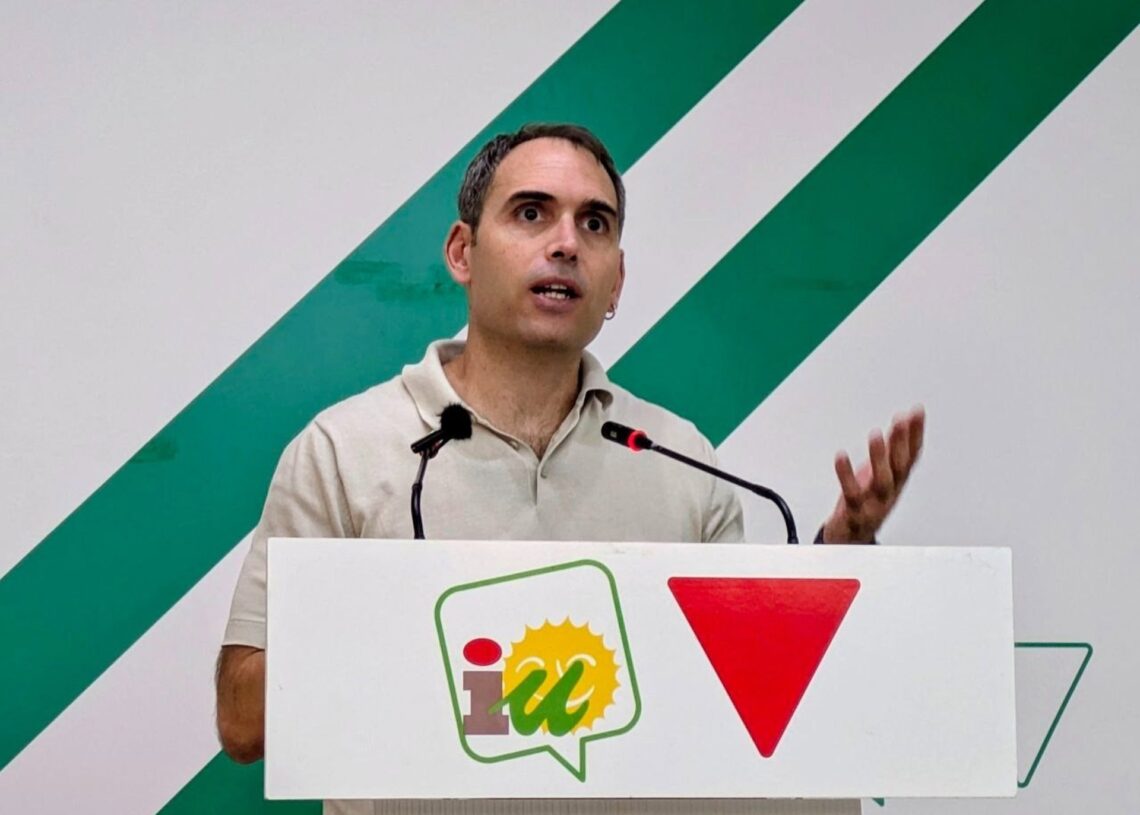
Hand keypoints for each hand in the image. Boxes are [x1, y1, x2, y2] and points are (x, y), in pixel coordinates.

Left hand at [821, 407, 924, 543]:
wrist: (851, 537)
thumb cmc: (868, 500)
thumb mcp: (883, 472)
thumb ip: (891, 450)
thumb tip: (902, 422)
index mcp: (898, 481)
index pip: (912, 455)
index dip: (916, 434)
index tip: (917, 410)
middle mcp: (890, 492)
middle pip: (900, 466)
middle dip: (902, 443)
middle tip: (900, 420)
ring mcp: (874, 503)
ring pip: (882, 481)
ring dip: (879, 458)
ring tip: (875, 435)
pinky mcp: (855, 511)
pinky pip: (851, 493)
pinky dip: (846, 475)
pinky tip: (841, 456)